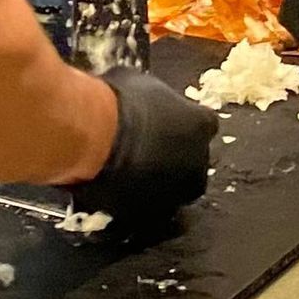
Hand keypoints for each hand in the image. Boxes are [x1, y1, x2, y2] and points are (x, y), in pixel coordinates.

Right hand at [66, 69, 215, 246]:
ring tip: (124, 171)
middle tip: (145, 150)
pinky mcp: (150, 215)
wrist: (96, 139)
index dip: (181, 124)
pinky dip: (133, 200)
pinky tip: (111, 187)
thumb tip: (138, 97)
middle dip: (173, 158)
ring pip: (170, 190)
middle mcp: (198, 163)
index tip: (162, 122)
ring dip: (155, 182)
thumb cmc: (119, 102)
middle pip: (191, 161)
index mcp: (201, 125)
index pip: (202, 125)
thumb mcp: (138, 82)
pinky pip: (144, 209)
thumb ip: (150, 96)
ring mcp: (176, 193)